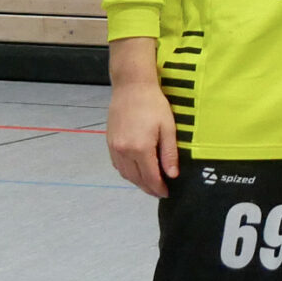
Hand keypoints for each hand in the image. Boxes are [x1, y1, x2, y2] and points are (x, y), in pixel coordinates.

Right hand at [105, 71, 180, 197]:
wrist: (131, 86)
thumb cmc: (153, 104)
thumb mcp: (168, 127)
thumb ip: (169, 153)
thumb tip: (172, 175)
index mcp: (140, 148)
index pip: (150, 177)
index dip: (158, 188)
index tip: (166, 194)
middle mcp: (124, 151)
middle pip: (136, 179)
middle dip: (148, 188)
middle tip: (159, 192)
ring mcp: (114, 147)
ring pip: (125, 174)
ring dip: (137, 182)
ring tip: (149, 183)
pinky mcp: (109, 142)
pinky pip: (117, 165)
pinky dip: (127, 172)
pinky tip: (136, 170)